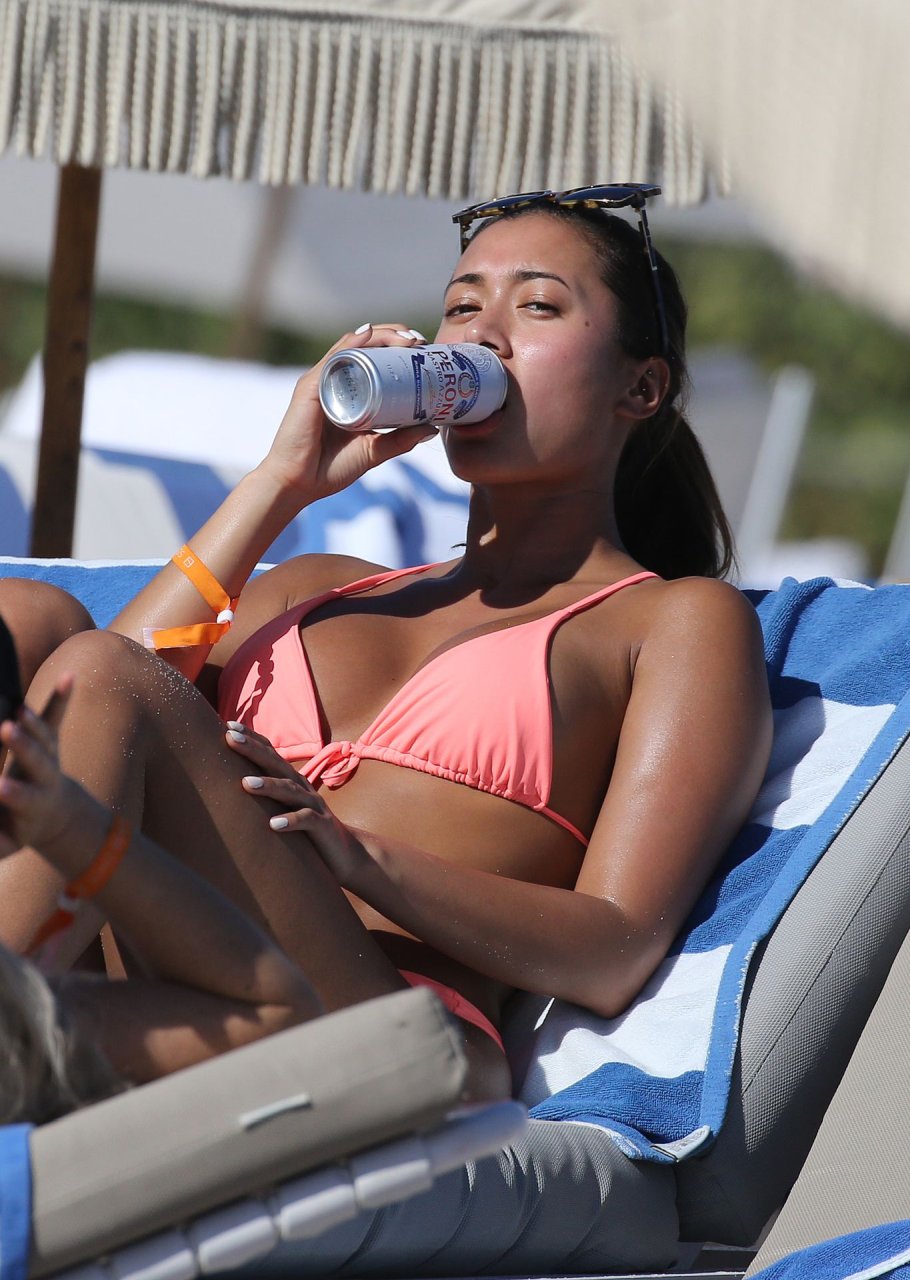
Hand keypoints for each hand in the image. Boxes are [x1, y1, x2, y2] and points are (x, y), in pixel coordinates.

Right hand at [0, 678, 90, 857]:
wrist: (56, 815)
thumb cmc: (21, 829)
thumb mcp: (10, 843)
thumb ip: (0, 843)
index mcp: (33, 805)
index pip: (22, 798)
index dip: (13, 792)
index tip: (0, 787)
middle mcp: (45, 778)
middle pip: (36, 762)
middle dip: (23, 747)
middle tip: (7, 730)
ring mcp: (50, 757)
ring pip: (44, 738)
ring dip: (34, 723)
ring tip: (21, 708)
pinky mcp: (51, 741)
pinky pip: (56, 717)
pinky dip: (61, 698)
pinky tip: (69, 677)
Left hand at [224, 721, 375, 890]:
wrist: (346, 853)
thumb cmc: (307, 830)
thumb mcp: (286, 807)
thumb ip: (267, 794)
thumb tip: (232, 783)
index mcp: (292, 780)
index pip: (271, 753)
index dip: (252, 739)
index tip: (228, 726)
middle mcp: (302, 788)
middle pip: (276, 764)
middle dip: (254, 750)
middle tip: (231, 738)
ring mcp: (314, 805)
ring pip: (290, 791)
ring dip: (268, 786)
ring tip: (245, 784)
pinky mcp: (323, 827)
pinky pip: (306, 821)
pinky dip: (290, 821)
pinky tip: (273, 824)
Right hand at [261, 323, 437, 502]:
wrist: (298, 484)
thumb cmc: (330, 467)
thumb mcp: (374, 451)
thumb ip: (401, 440)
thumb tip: (432, 427)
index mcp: (348, 390)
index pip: (373, 357)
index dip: (397, 347)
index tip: (424, 348)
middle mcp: (334, 380)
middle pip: (365, 345)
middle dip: (394, 335)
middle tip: (419, 341)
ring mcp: (321, 381)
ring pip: (352, 346)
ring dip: (380, 335)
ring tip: (404, 337)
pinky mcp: (309, 388)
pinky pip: (332, 359)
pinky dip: (352, 344)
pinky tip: (369, 336)